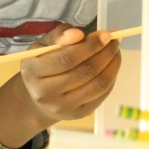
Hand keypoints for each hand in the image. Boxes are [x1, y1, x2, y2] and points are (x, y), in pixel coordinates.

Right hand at [0, 24, 121, 147]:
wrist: (38, 98)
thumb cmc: (42, 65)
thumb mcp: (42, 45)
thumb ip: (59, 35)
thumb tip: (78, 34)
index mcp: (33, 71)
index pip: (67, 59)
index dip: (90, 46)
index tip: (105, 35)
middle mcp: (45, 93)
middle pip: (84, 72)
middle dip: (105, 53)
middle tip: (115, 40)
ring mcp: (63, 106)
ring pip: (97, 84)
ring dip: (112, 65)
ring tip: (116, 51)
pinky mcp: (78, 113)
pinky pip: (102, 94)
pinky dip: (111, 77)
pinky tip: (112, 66)